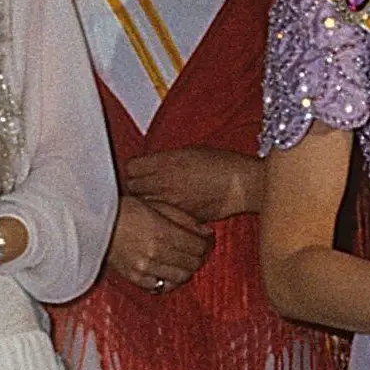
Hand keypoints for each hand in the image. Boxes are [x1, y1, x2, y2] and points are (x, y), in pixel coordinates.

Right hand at [106, 195, 213, 293]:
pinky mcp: (135, 278)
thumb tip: (206, 232)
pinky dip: (170, 280)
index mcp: (161, 232)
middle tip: (200, 248)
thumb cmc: (121, 209)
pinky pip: (161, 286)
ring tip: (185, 258)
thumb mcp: (154, 205)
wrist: (92, 222)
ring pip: (181, 277)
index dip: (208, 243)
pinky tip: (169, 269)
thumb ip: (182, 218)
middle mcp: (154, 253)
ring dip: (188, 268)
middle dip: (201, 256)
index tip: (208, 239)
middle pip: (192, 263)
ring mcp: (144, 268)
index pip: (198, 246)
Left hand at [124, 147, 263, 221]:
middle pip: (132, 187)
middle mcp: (164, 182)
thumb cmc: (219, 164)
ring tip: (152, 199)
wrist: (239, 184)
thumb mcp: (186, 152)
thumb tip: (147, 165)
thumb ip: (163, 159)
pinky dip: (159, 215)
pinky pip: (160, 217)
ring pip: (143, 204)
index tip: (135, 170)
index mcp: (164, 162)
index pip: (130, 167)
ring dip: (145, 202)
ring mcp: (171, 202)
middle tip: (140, 185)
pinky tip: (165, 210)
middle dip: (134, 186)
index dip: (132, 169)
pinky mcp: (180, 218)